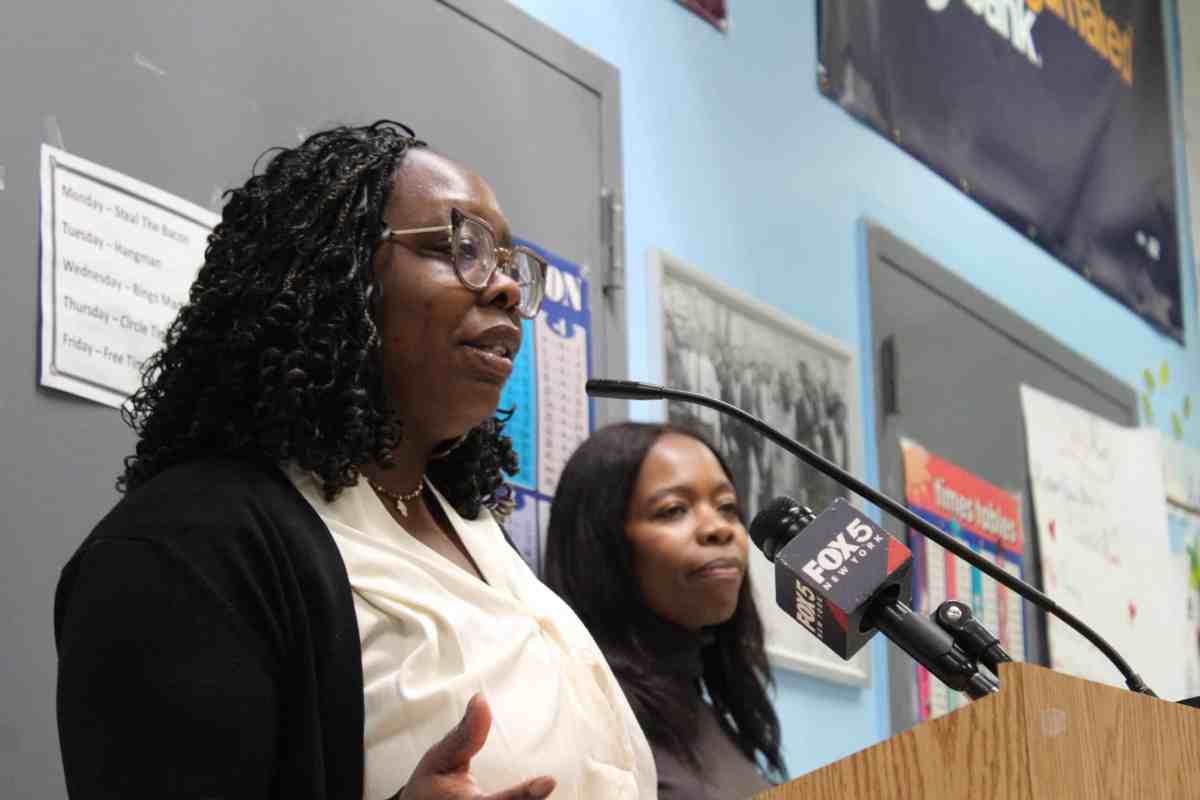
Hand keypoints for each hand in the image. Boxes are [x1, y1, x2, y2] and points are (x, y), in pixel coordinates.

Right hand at [398, 693, 555, 799]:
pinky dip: (527, 799)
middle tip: (546, 783)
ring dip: (529, 799)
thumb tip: (481, 700)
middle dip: (530, 798)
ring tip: (538, 787)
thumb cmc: (431, 785)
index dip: (524, 795)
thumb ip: (464, 734)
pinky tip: (535, 790)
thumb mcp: (440, 757)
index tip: (548, 782)